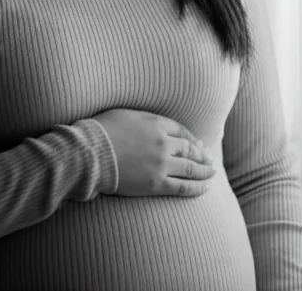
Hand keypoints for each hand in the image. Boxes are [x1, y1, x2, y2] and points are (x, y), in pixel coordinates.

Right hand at [93, 109, 215, 196]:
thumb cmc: (102, 131)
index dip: (192, 138)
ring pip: (191, 168)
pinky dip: (196, 187)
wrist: (90, 154)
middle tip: (209, 159)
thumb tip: (158, 125)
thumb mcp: (127, 114)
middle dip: (202, 154)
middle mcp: (163, 143)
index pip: (182, 131)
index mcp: (156, 124)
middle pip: (190, 149)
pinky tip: (205, 187)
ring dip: (204, 171)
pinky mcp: (155, 184)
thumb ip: (146, 119)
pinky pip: (182, 187)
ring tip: (212, 173)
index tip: (198, 143)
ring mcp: (161, 164)